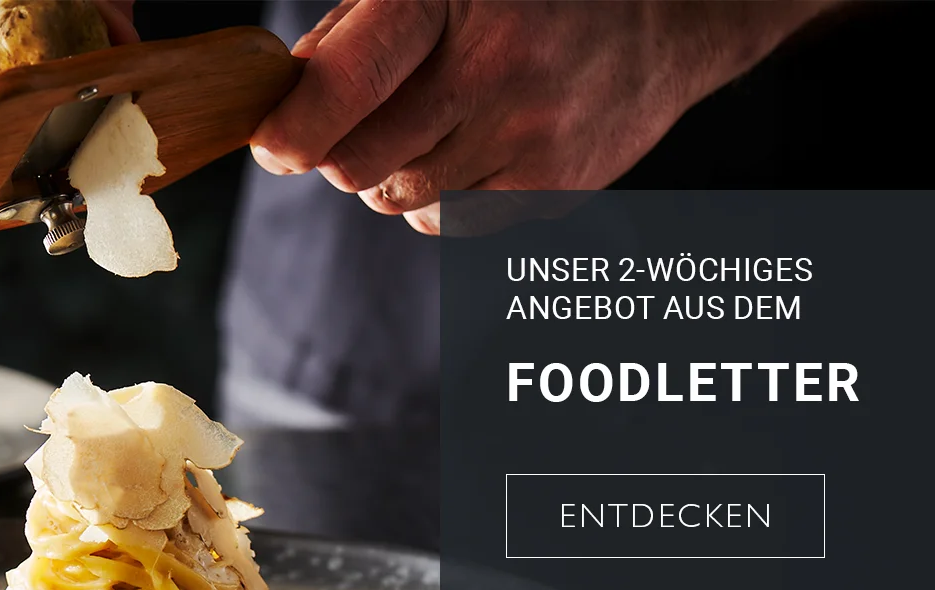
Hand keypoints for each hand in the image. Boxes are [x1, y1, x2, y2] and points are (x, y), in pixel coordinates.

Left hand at [249, 0, 838, 234]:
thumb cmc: (527, 0)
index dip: (294, 127)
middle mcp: (495, 66)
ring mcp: (530, 134)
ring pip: (399, 199)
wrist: (662, 26)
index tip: (272, 147)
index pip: (348, 82)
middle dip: (337, 152)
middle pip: (359, 160)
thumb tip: (285, 97)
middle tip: (357, 126)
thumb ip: (355, 31)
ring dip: (388, 176)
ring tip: (428, 129)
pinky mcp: (554, 187)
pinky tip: (467, 153)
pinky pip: (449, 223)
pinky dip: (437, 201)